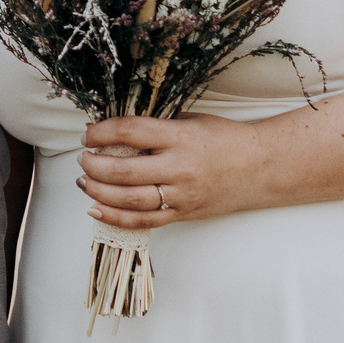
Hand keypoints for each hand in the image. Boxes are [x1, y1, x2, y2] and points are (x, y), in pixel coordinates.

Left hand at [76, 113, 273, 231]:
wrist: (260, 167)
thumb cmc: (224, 139)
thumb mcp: (190, 121)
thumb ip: (155, 127)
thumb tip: (114, 130)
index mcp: (180, 137)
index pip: (129, 131)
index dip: (101, 132)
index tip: (87, 133)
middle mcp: (179, 168)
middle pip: (123, 171)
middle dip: (94, 165)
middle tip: (82, 158)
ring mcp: (181, 195)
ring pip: (129, 200)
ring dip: (98, 191)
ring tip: (83, 181)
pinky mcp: (183, 214)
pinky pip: (143, 221)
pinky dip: (115, 217)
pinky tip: (95, 208)